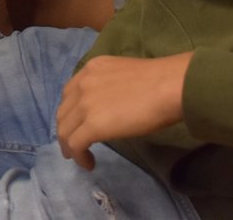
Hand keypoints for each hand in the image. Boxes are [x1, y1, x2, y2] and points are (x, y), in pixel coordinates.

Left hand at [55, 53, 192, 170]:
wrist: (169, 86)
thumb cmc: (160, 82)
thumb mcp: (124, 76)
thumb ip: (110, 87)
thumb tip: (112, 106)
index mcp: (92, 68)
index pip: (70, 93)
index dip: (71, 111)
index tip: (77, 124)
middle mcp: (83, 82)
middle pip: (63, 112)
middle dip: (66, 129)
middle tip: (73, 145)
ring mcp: (85, 103)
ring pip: (64, 129)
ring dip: (69, 145)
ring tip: (77, 156)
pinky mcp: (92, 124)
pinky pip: (74, 144)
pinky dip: (78, 156)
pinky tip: (89, 163)